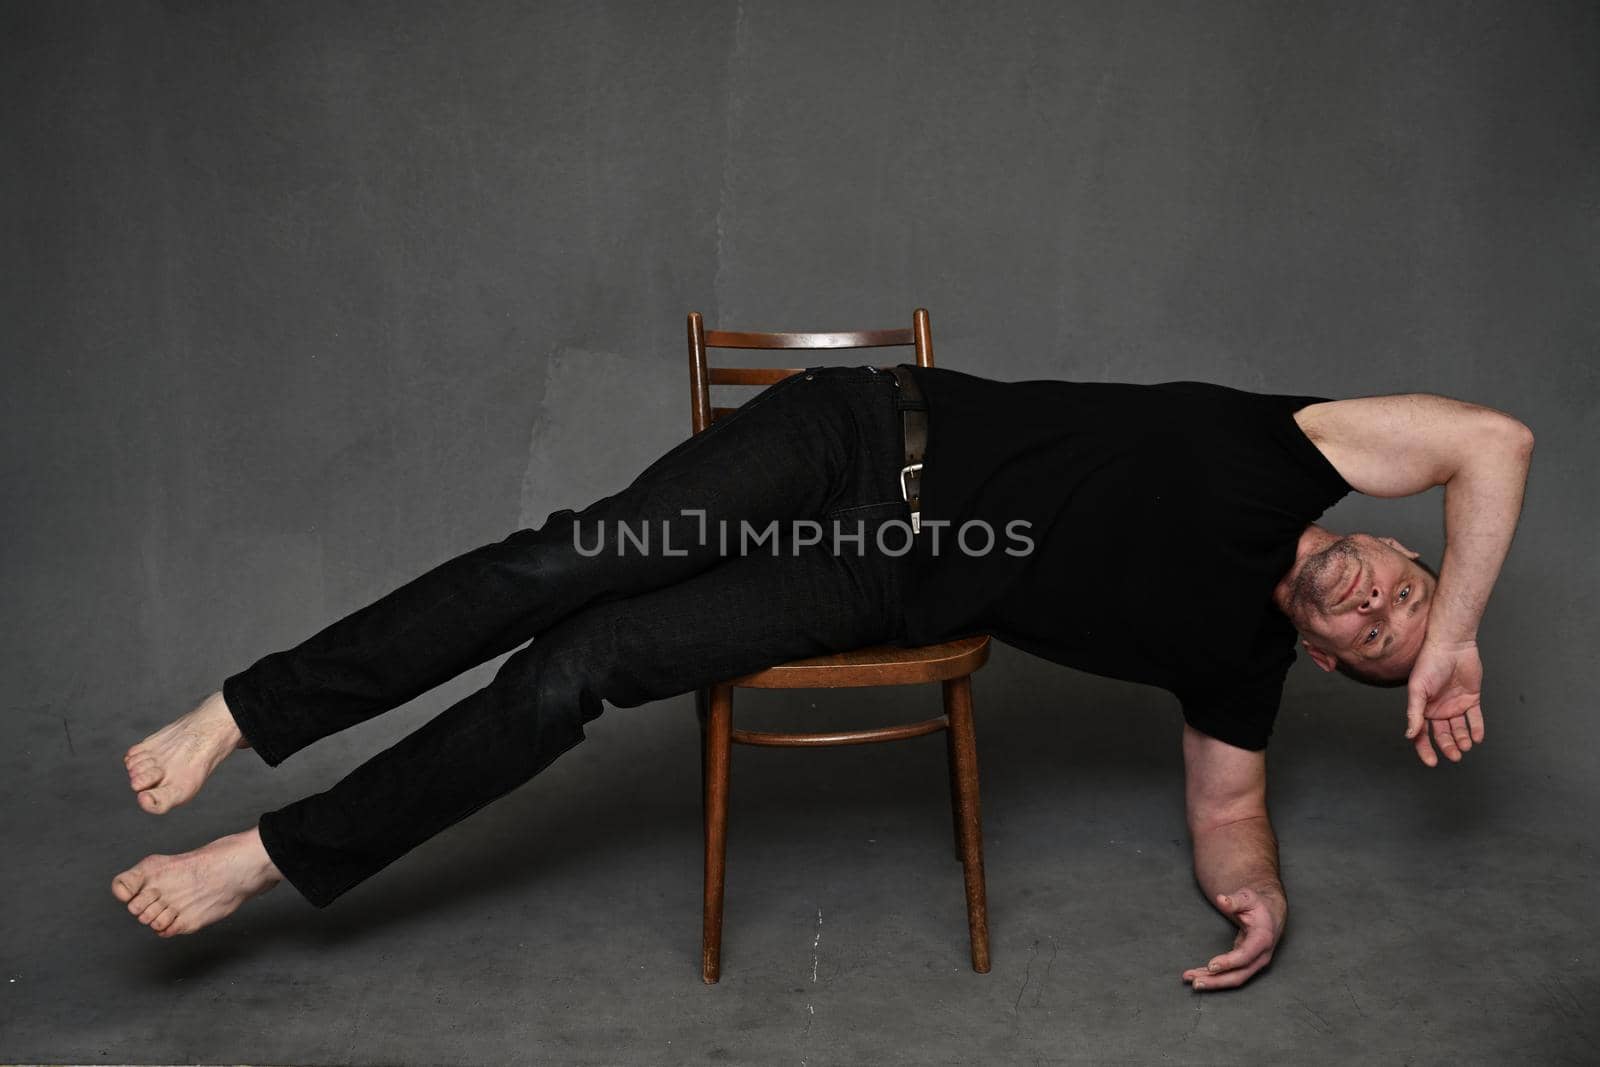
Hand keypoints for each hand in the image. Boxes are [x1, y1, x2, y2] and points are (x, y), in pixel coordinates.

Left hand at [1181, 886, 1284, 991]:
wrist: (1269, 915)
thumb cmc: (1257, 905)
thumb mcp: (1248, 898)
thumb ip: (1234, 901)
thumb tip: (1221, 899)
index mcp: (1262, 939)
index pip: (1246, 955)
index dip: (1229, 962)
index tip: (1211, 966)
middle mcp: (1261, 956)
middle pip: (1238, 975)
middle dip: (1216, 981)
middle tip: (1195, 982)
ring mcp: (1254, 963)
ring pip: (1233, 978)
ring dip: (1211, 981)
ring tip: (1190, 979)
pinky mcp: (1245, 965)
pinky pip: (1230, 975)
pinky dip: (1213, 977)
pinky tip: (1197, 975)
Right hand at [1403, 639, 1485, 766]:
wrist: (1452, 646)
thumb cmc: (1429, 664)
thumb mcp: (1417, 690)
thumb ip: (1414, 714)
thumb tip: (1409, 735)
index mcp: (1422, 709)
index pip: (1422, 734)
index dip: (1425, 749)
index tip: (1432, 762)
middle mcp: (1438, 709)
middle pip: (1443, 735)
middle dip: (1448, 747)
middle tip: (1455, 755)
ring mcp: (1455, 705)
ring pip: (1459, 729)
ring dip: (1462, 740)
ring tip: (1465, 745)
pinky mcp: (1471, 700)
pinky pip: (1475, 719)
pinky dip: (1476, 729)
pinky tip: (1477, 738)